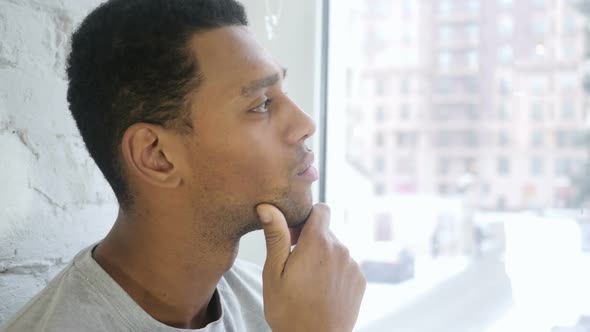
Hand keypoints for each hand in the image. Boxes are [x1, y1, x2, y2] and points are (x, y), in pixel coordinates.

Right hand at [256, 203, 365, 331]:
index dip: (305, 217)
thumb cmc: (289, 310)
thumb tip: (268, 207)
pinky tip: (322, 291)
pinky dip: (335, 272)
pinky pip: (346, 265)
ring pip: (336, 250)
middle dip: (311, 241)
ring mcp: (353, 265)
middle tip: (295, 264)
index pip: (321, 210)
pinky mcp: (360, 280)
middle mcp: (340, 249)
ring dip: (323, 258)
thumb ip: (276, 236)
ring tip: (308, 282)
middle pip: (326, 232)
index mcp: (318, 242)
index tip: (293, 236)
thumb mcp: (274, 272)